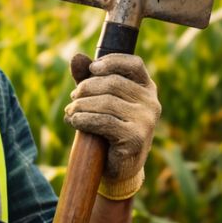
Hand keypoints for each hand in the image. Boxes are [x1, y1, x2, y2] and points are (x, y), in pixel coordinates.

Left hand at [64, 53, 159, 198]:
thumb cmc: (108, 128)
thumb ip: (89, 79)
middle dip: (86, 88)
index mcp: (147, 88)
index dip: (111, 61)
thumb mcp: (100, 100)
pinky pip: (103, 121)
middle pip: (113, 83)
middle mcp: (151, 102)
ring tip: (70, 112)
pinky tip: (73, 121)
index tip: (92, 68)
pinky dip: (82, 119)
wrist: (119, 165)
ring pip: (106, 102)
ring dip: (80, 106)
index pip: (134, 64)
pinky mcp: (135, 138)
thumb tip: (76, 57)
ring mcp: (146, 121)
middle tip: (73, 98)